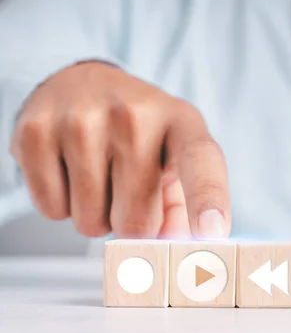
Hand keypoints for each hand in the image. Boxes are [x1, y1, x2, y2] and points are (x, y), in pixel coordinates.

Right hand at [10, 61, 229, 239]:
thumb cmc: (140, 131)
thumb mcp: (175, 154)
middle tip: (129, 191)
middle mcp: (135, 114)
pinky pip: (52, 211)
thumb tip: (175, 249)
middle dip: (134, 223)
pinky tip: (70, 171)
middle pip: (138, 220)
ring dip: (97, 216)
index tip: (212, 232)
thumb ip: (184, 206)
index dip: (208, 198)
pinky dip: (62, 206)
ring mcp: (82, 119)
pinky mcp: (36, 132)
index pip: (201, 160)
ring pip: (91, 222)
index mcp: (181, 120)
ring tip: (100, 176)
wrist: (84, 83)